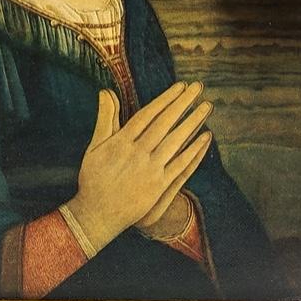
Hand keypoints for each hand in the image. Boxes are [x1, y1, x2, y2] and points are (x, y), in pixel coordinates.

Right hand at [64, 82, 212, 251]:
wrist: (97, 214)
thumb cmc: (94, 179)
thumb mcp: (94, 147)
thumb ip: (105, 118)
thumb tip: (106, 91)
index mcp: (121, 142)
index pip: (148, 114)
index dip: (165, 99)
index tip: (179, 86)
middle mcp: (137, 154)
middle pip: (164, 123)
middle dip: (182, 104)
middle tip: (197, 88)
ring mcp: (149, 170)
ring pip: (175, 141)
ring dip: (192, 122)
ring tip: (206, 107)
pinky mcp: (159, 186)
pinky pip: (180, 165)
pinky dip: (194, 151)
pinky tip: (205, 137)